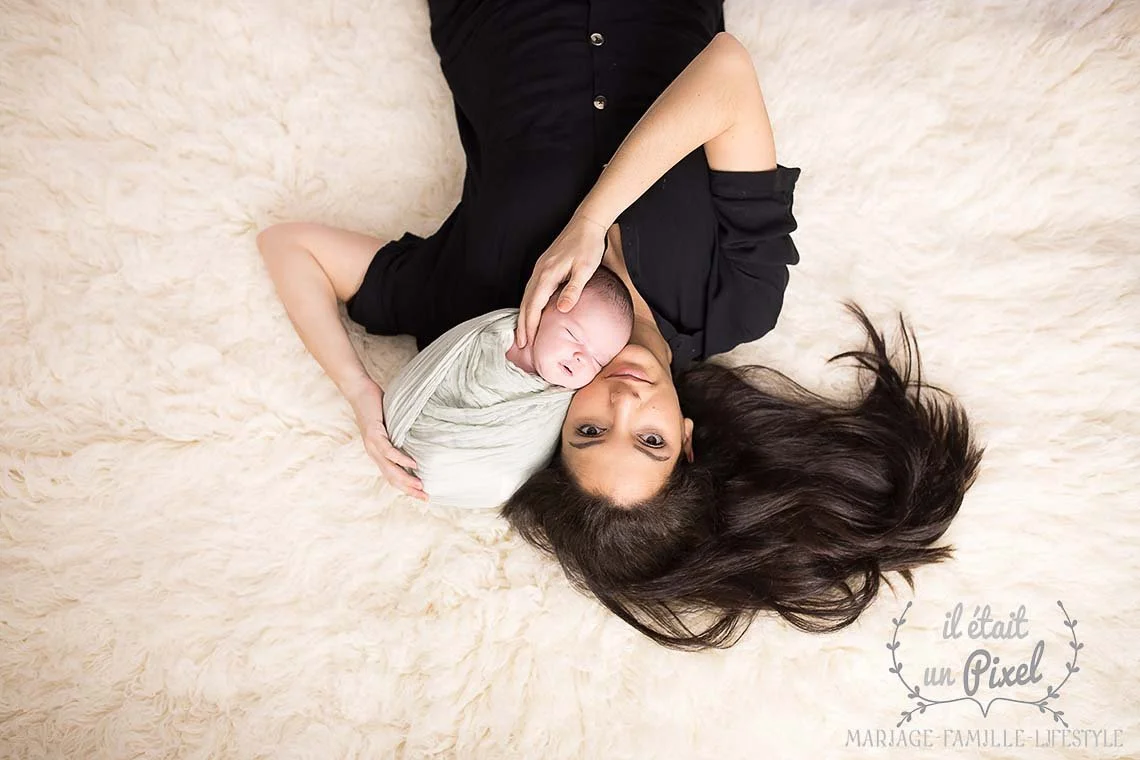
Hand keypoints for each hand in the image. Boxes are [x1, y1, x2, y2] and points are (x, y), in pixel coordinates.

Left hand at [344, 377, 427, 500]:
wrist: (358, 391)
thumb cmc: (375, 405)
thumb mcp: (390, 424)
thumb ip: (399, 434)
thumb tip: (418, 439)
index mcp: (377, 453)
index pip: (392, 476)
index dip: (406, 488)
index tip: (422, 495)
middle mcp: (374, 453)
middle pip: (392, 478)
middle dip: (409, 490)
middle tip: (425, 497)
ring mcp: (373, 445)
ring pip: (390, 469)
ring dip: (406, 480)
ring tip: (421, 485)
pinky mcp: (374, 435)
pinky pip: (389, 451)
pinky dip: (401, 460)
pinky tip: (413, 464)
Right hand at [515, 212, 608, 348]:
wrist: (587, 222)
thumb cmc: (588, 245)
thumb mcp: (585, 269)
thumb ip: (573, 290)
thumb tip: (562, 310)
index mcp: (547, 275)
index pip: (534, 306)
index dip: (530, 326)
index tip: (528, 342)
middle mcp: (539, 272)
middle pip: (526, 303)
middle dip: (522, 325)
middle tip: (521, 345)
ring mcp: (540, 269)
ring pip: (527, 297)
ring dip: (524, 316)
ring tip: (523, 333)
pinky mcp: (544, 267)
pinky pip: (532, 290)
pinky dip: (529, 304)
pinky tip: (532, 312)